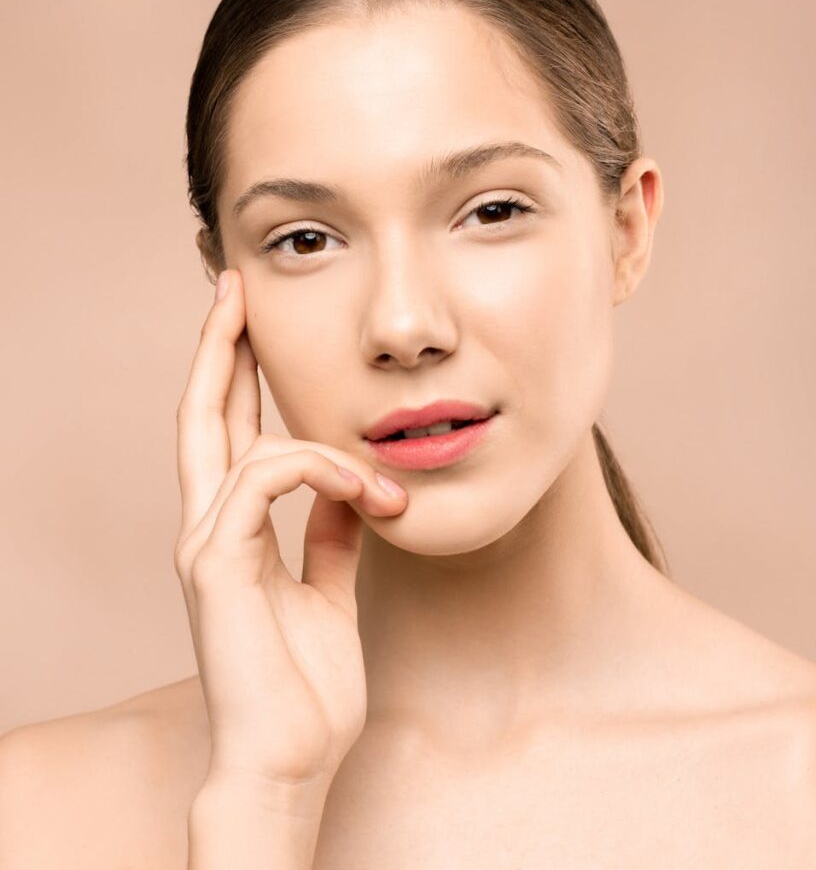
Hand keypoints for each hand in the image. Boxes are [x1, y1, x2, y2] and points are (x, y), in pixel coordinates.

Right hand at [174, 268, 407, 795]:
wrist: (290, 758)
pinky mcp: (216, 562)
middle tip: (233, 289)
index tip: (249, 323)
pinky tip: (367, 493)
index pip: (223, 431)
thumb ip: (331, 532)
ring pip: (240, 440)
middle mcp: (207, 525)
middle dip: (218, 347)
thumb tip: (350, 484)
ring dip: (325, 445)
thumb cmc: (305, 685)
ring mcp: (204, 542)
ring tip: (383, 482)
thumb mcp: (329, 586)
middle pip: (200, 413)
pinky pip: (266, 478)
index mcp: (233, 529)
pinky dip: (321, 471)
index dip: (231, 374)